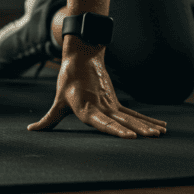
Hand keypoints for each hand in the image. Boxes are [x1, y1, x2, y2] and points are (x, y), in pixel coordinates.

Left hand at [28, 52, 166, 138]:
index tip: (131, 137)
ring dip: (147, 125)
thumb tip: (32, 130)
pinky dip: (147, 119)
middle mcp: (102, 107)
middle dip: (138, 130)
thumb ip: (49, 120)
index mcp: (87, 108)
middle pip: (122, 120)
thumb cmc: (68, 79)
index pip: (103, 122)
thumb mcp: (58, 100)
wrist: (82, 56)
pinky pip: (133, 113)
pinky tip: (161, 127)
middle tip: (152, 137)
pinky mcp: (116, 102)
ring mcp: (111, 104)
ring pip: (132, 117)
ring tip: (160, 134)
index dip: (116, 130)